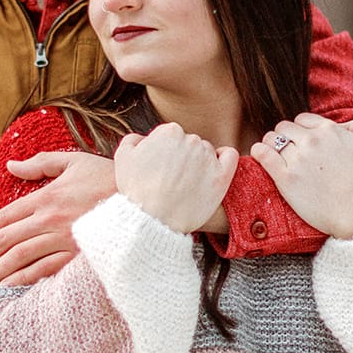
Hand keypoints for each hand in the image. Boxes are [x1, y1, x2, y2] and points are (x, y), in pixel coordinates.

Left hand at [0, 151, 115, 285]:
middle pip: (6, 240)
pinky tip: (9, 286)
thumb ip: (40, 163)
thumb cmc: (108, 178)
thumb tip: (11, 165)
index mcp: (46, 197)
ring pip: (20, 258)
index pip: (5, 217)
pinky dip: (24, 279)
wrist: (143, 199)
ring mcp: (64, 239)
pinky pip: (45, 270)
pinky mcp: (78, 255)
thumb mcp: (73, 162)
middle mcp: (50, 219)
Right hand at [114, 123, 239, 233]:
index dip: (165, 152)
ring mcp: (208, 158)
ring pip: (207, 151)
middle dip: (182, 158)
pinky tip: (214, 170)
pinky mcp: (221, 176)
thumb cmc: (135, 191)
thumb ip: (134, 139)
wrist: (152, 221)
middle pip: (190, 143)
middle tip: (172, 180)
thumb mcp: (123, 158)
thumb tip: (144, 138)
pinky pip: (230, 156)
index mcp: (169, 132)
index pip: (172, 135)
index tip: (162, 168)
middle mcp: (191, 140)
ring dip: (199, 163)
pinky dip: (224, 158)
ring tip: (186, 184)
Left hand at [252, 114, 352, 239]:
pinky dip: (259, 151)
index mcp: (330, 131)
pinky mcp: (286, 178)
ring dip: (270, 143)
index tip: (301, 141)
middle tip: (286, 149)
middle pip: (285, 127)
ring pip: (272, 139)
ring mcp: (298, 159)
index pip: (303, 119)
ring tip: (272, 153)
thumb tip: (344, 125)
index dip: (301, 129)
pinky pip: (263, 154)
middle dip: (285, 136)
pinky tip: (259, 153)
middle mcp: (312, 141)